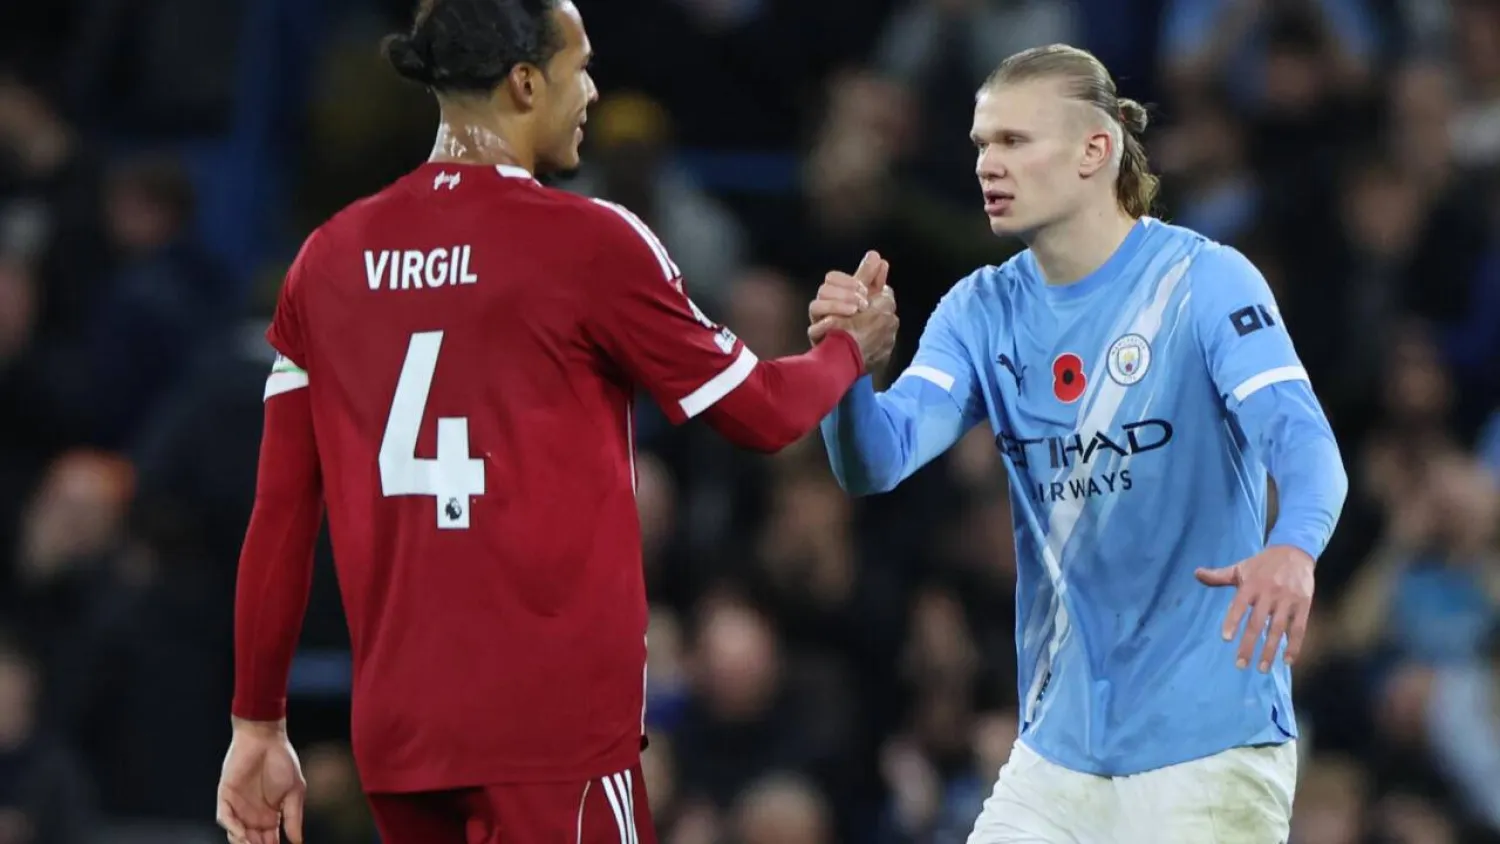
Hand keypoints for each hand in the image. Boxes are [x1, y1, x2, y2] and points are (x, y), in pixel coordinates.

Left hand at [217, 718, 305, 843]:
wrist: (265, 738)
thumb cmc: (282, 760)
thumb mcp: (295, 791)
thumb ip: (293, 817)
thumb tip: (297, 841)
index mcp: (271, 814)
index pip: (270, 840)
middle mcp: (253, 814)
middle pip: (253, 840)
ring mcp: (238, 806)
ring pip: (236, 833)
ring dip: (243, 842)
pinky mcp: (226, 796)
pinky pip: (225, 818)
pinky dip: (232, 827)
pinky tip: (242, 834)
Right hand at [808, 251, 897, 368]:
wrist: (859, 360)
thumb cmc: (864, 331)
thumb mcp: (873, 303)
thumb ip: (872, 281)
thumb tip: (878, 257)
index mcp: (837, 297)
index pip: (832, 279)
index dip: (848, 282)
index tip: (864, 289)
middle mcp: (825, 309)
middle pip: (824, 289)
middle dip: (847, 294)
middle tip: (863, 305)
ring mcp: (819, 324)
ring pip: (816, 305)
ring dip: (838, 306)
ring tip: (854, 312)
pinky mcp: (818, 341)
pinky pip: (814, 329)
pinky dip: (827, 326)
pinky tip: (839, 325)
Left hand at [1195, 545, 1314, 671]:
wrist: (1294, 551)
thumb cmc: (1262, 564)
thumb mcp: (1240, 567)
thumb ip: (1219, 576)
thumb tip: (1196, 573)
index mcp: (1251, 584)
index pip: (1239, 605)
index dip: (1232, 621)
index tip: (1226, 639)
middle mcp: (1269, 593)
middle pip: (1257, 623)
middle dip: (1248, 645)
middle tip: (1240, 665)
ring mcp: (1287, 600)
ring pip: (1277, 629)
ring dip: (1270, 650)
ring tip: (1262, 668)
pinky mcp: (1303, 604)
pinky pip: (1298, 628)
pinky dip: (1294, 645)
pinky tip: (1288, 661)